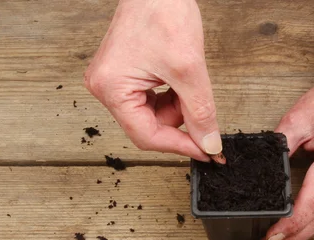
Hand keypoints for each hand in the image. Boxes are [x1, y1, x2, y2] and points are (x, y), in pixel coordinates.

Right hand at [84, 0, 220, 160]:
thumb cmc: (162, 10)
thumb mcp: (189, 69)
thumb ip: (200, 112)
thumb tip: (208, 143)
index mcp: (111, 88)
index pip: (147, 136)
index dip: (180, 147)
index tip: (206, 152)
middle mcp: (105, 87)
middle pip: (148, 127)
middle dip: (179, 123)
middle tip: (203, 118)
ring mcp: (113, 81)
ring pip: (152, 115)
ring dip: (177, 109)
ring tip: (189, 85)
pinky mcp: (124, 75)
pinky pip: (150, 100)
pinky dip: (171, 98)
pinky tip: (180, 82)